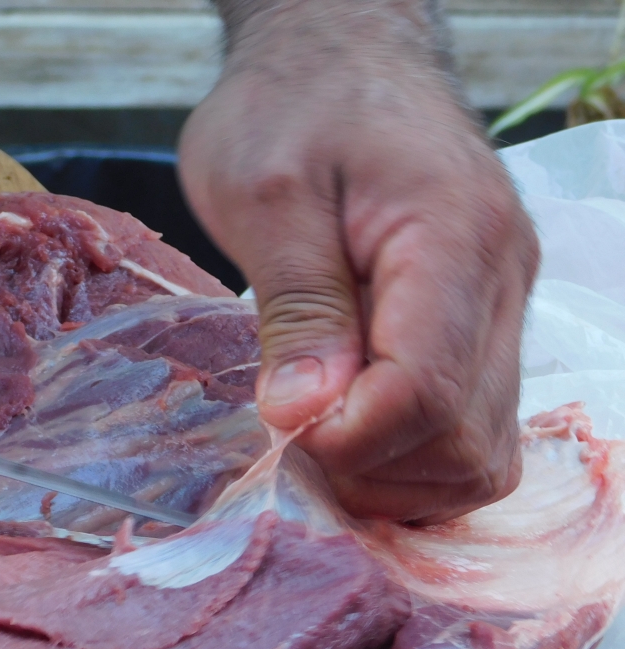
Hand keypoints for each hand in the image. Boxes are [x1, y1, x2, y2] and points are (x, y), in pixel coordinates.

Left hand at [178, 0, 538, 523]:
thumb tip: (306, 415)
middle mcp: (499, 283)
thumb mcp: (265, 194)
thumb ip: (296, 306)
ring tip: (315, 440)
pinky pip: (473, 431)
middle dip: (372, 468)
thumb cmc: (291, 107)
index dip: (352, 439)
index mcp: (452, 240)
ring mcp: (500, 308)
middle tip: (291, 440)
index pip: (429, 393)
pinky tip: (352, 438)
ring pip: (482, 454)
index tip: (283, 430)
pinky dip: (415, 461)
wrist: (341, 54)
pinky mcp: (482, 325)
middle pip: (466, 443)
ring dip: (395, 477)